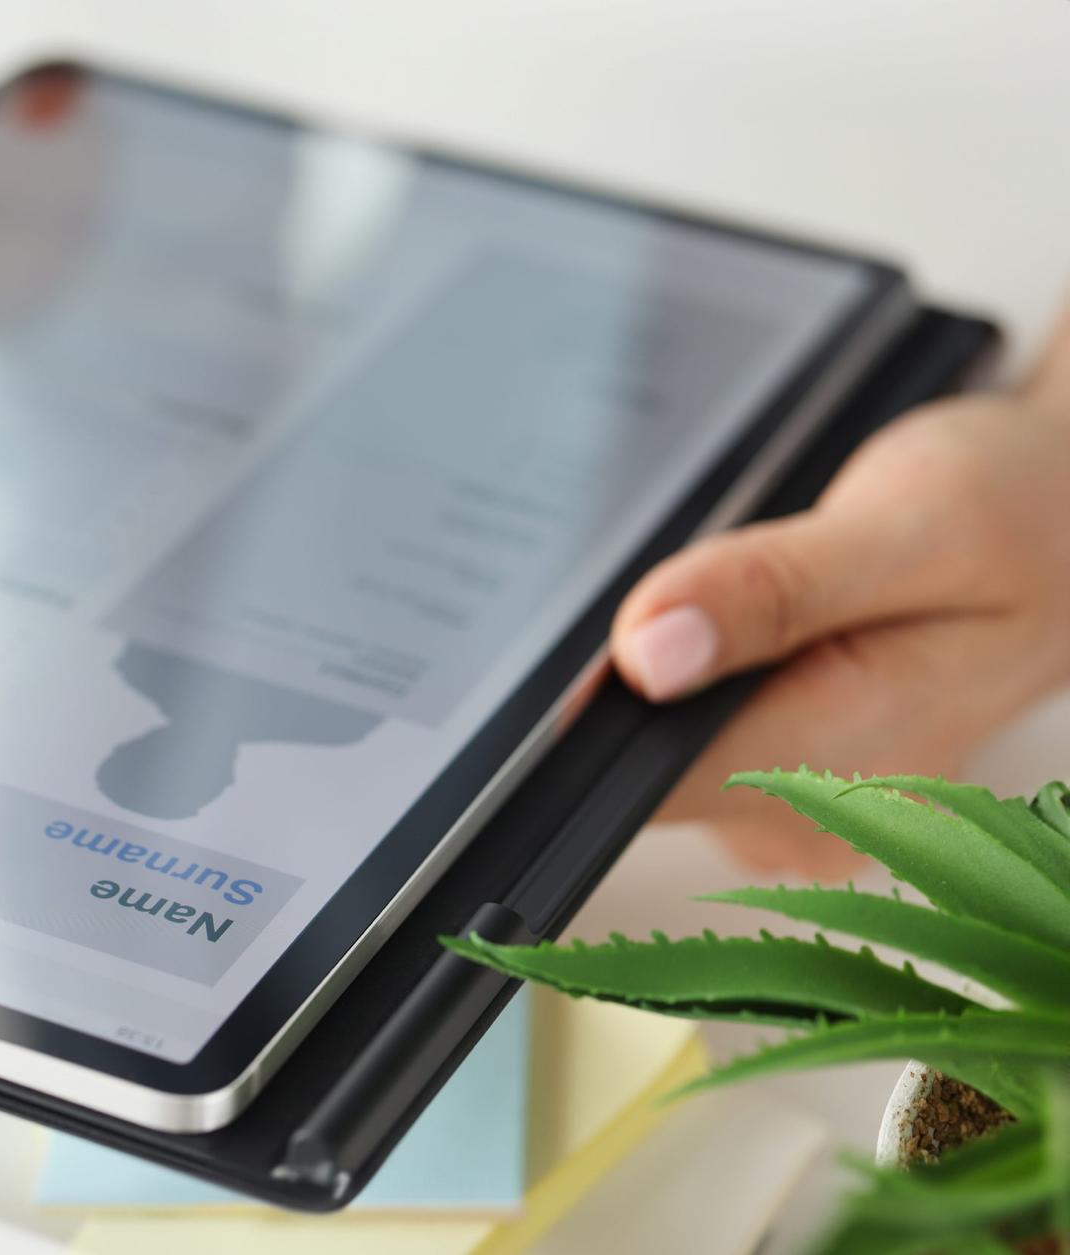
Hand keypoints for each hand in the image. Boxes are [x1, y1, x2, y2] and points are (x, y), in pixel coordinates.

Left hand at [613, 306, 1069, 874]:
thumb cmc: (1021, 514)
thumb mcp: (913, 521)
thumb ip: (773, 590)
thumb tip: (645, 654)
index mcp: (855, 773)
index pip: (651, 789)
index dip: (590, 716)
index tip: (567, 649)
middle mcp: (822, 819)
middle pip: (639, 770)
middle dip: (633, 675)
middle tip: (698, 583)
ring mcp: (802, 807)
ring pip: (653, 748)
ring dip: (660, 667)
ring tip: (733, 593)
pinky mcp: (784, 777)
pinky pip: (683, 735)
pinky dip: (687, 673)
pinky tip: (735, 621)